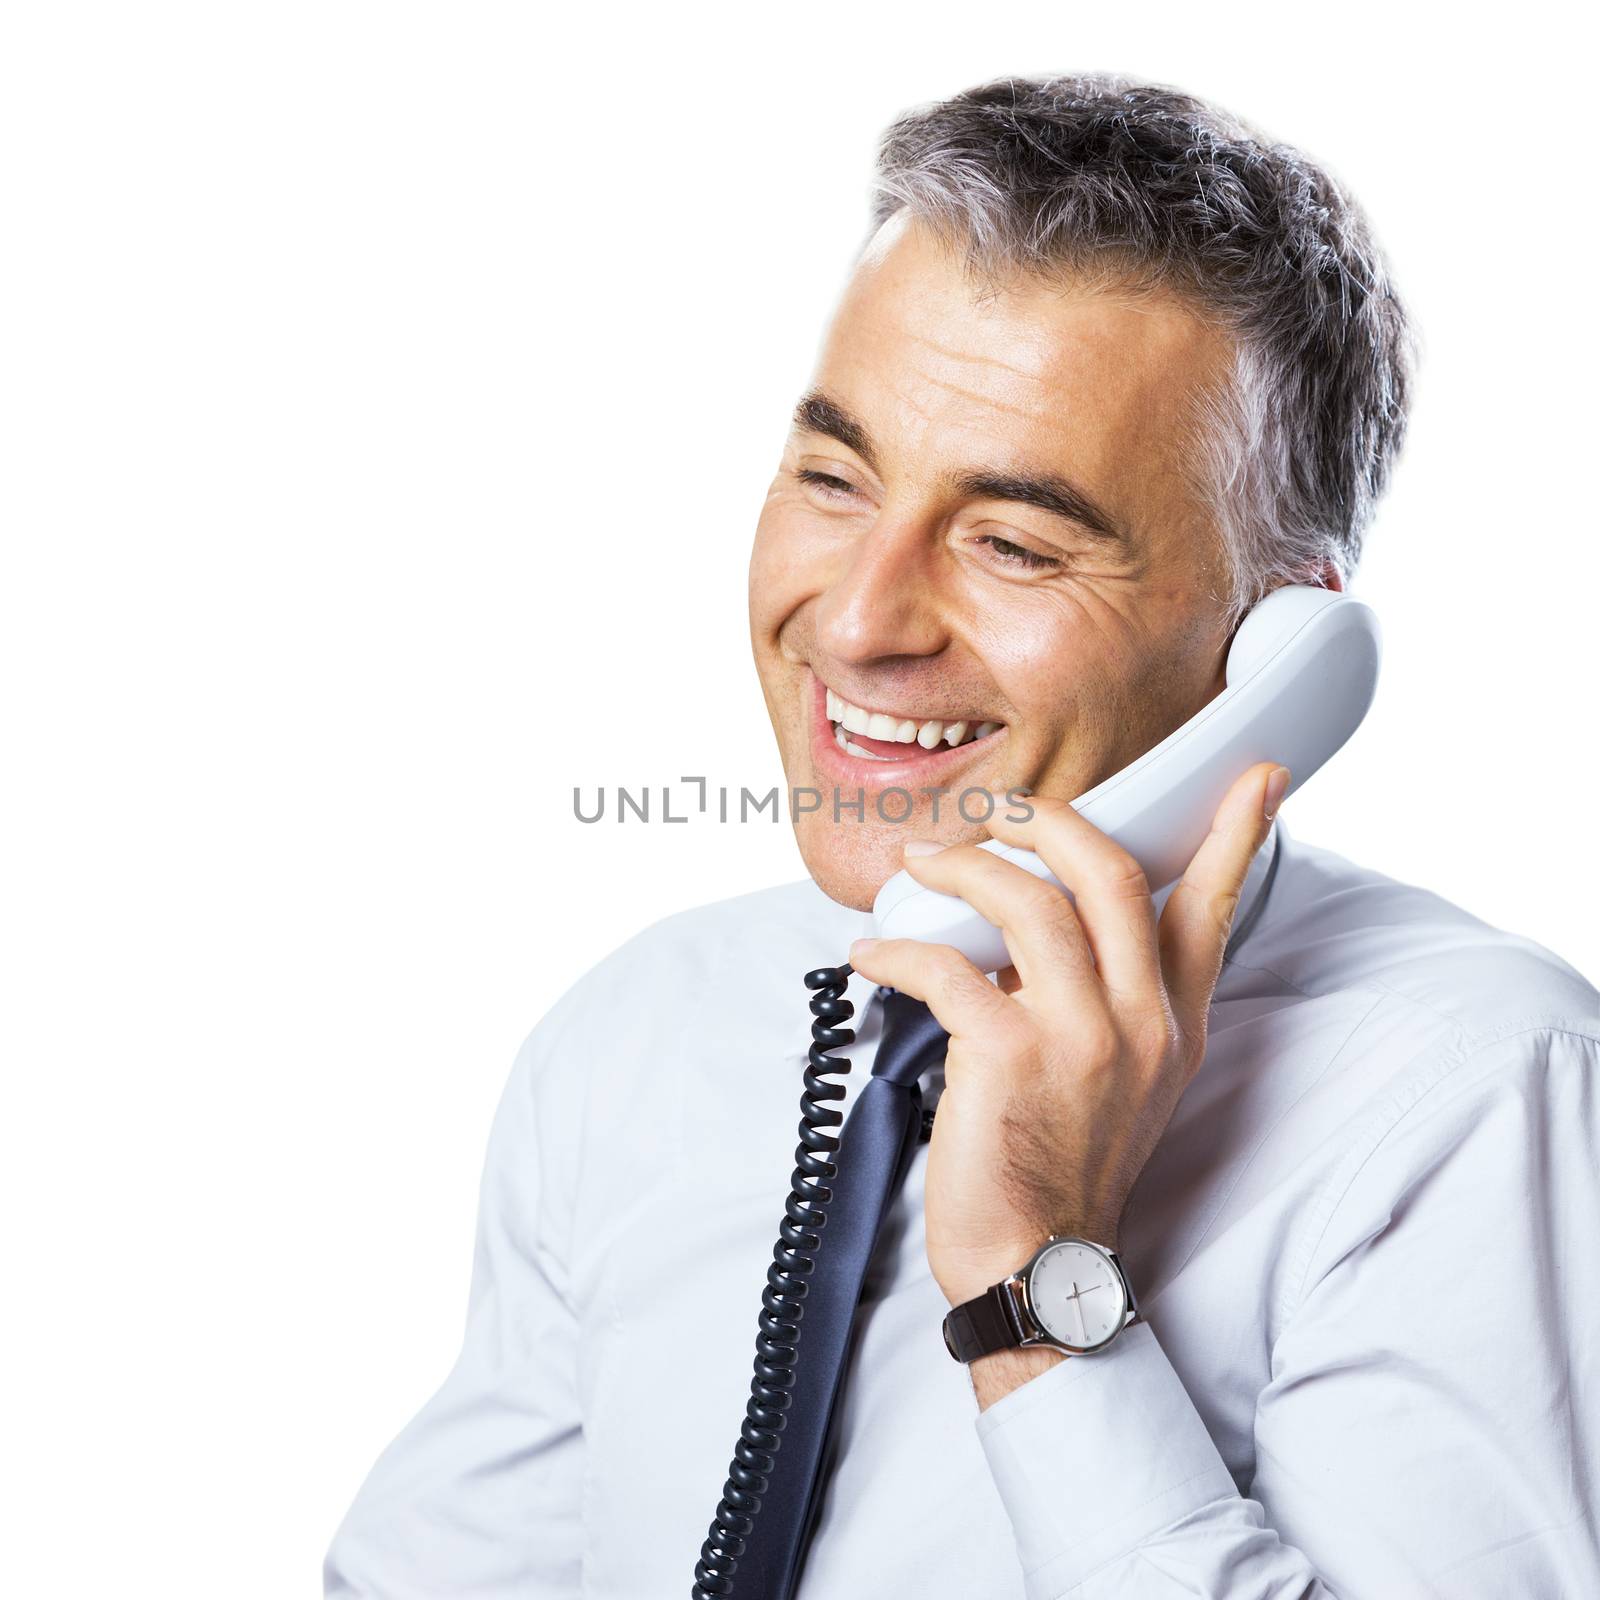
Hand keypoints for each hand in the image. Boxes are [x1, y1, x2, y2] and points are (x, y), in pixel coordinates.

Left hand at [848, 762, 1286, 1401]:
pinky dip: (899, 951)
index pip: (1212, 908)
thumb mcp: (1124, 1080)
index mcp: (1172, 1021)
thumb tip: (1043, 921)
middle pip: (1108, 872)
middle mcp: (1140, 1021)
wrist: (1038, 1266)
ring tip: (920, 866)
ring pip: (1027, 901)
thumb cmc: (1064, 1164)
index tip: (1261, 773)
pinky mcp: (1009, 1058)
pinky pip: (948, 968)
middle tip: (995, 809)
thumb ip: (1108, 999)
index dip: (1237, 835)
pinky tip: (871, 956)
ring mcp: (1080, 1038)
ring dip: (961, 869)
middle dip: (1044, 820)